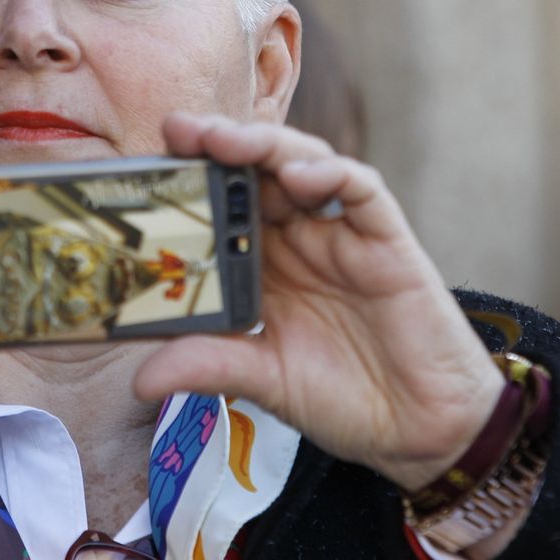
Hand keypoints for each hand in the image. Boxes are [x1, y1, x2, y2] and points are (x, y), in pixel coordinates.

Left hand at [134, 114, 503, 492]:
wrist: (419, 430)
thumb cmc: (342, 398)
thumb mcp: (262, 380)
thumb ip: (209, 365)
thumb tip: (140, 381)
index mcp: (261, 262)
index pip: (218, 202)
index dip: (186, 178)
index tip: (146, 166)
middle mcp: (297, 236)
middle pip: (254, 169)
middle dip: (215, 143)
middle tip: (177, 130)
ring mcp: (341, 232)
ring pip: (300, 162)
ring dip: (262, 145)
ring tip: (223, 140)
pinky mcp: (386, 238)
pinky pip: (359, 188)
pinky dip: (329, 173)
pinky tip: (299, 176)